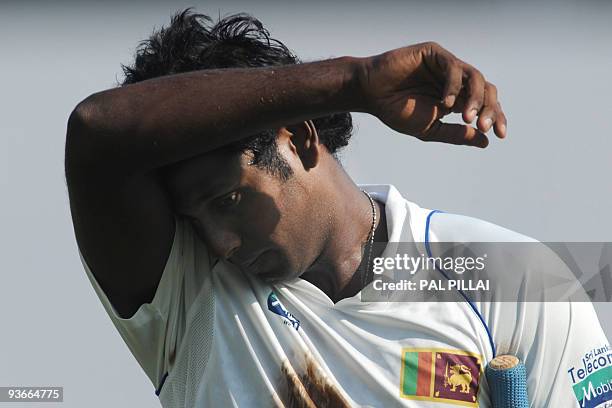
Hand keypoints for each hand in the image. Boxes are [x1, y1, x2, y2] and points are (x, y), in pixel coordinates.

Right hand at [358, 42, 506, 147]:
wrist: (371, 95)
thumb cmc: (397, 110)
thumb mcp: (430, 129)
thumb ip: (456, 134)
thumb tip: (484, 141)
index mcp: (457, 98)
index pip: (485, 105)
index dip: (495, 117)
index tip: (498, 135)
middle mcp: (456, 80)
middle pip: (486, 90)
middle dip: (489, 109)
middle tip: (483, 125)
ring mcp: (446, 66)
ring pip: (475, 77)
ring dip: (475, 98)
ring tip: (467, 116)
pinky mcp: (435, 54)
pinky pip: (453, 67)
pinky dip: (454, 86)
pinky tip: (446, 103)